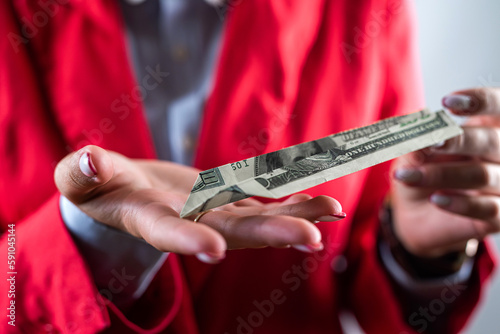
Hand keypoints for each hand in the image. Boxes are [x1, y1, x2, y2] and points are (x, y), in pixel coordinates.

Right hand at [54, 146, 343, 262]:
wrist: (127, 197)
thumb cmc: (99, 189)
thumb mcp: (81, 180)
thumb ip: (81, 173)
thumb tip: (86, 160)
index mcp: (151, 221)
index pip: (168, 233)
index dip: (189, 239)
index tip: (214, 250)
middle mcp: (192, 224)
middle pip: (233, 232)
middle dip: (271, 233)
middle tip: (312, 238)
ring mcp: (215, 215)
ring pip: (260, 218)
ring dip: (297, 215)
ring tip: (333, 210)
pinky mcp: (229, 201)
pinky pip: (265, 201)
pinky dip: (294, 198)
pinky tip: (325, 200)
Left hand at [391, 87, 499, 256]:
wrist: (417, 213)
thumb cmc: (422, 170)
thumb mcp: (413, 152)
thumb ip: (418, 141)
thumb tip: (419, 137)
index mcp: (488, 127)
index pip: (498, 106)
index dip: (480, 101)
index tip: (447, 102)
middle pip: (491, 140)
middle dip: (458, 140)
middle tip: (429, 143)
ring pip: (482, 175)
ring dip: (441, 175)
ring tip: (406, 177)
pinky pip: (487, 208)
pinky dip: (459, 204)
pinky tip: (436, 200)